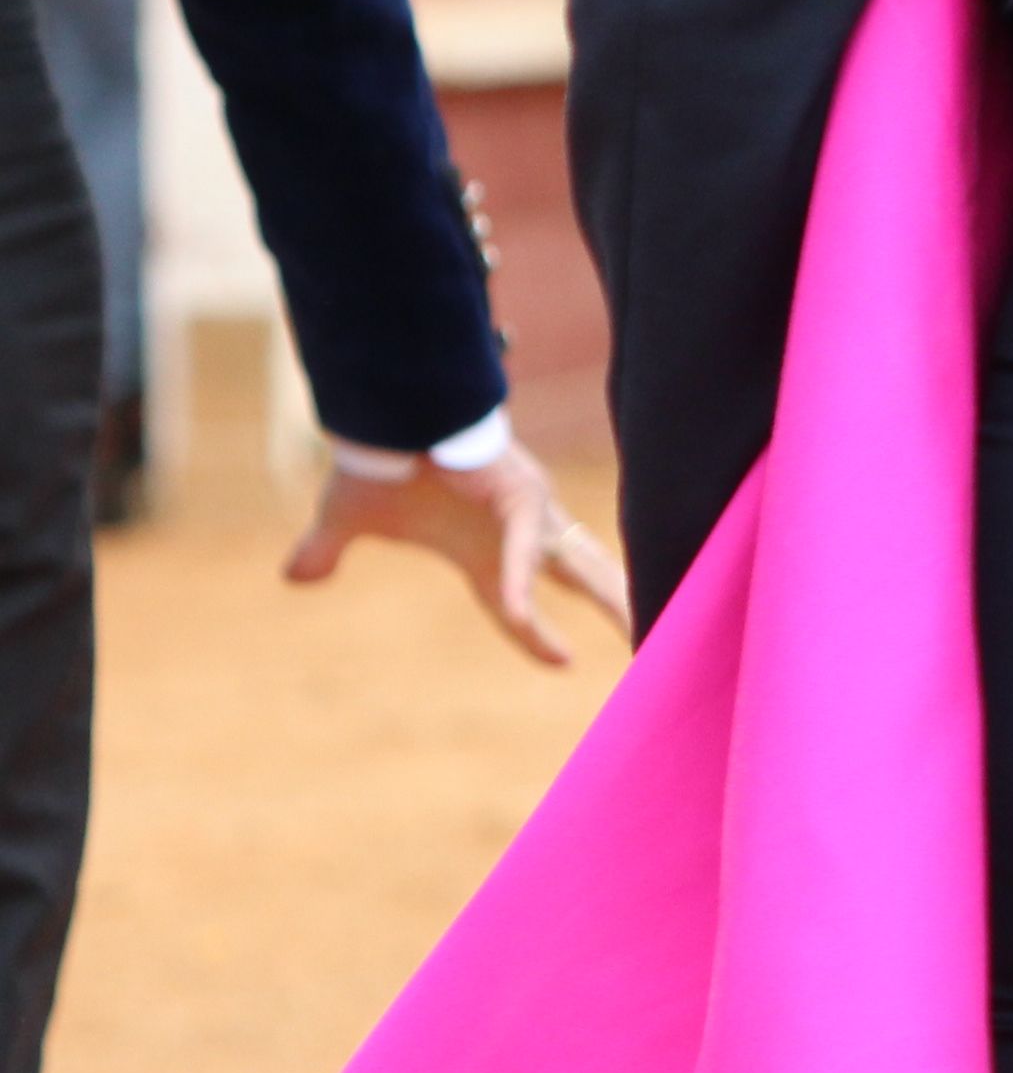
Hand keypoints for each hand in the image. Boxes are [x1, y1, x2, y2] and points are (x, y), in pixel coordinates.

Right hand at [288, 435, 631, 665]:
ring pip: (577, 561)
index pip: (522, 601)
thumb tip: (295, 576)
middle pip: (579, 574)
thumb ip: (328, 550)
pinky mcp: (516, 490)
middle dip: (616, 606)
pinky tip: (523, 612)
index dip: (538, 635)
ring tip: (642, 632)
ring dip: (608, 596)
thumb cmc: (379, 455)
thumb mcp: (347, 519)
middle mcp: (520, 530)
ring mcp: (525, 509)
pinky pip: (523, 542)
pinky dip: (521, 578)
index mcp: (488, 546)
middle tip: (656, 643)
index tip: (565, 661)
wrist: (385, 410)